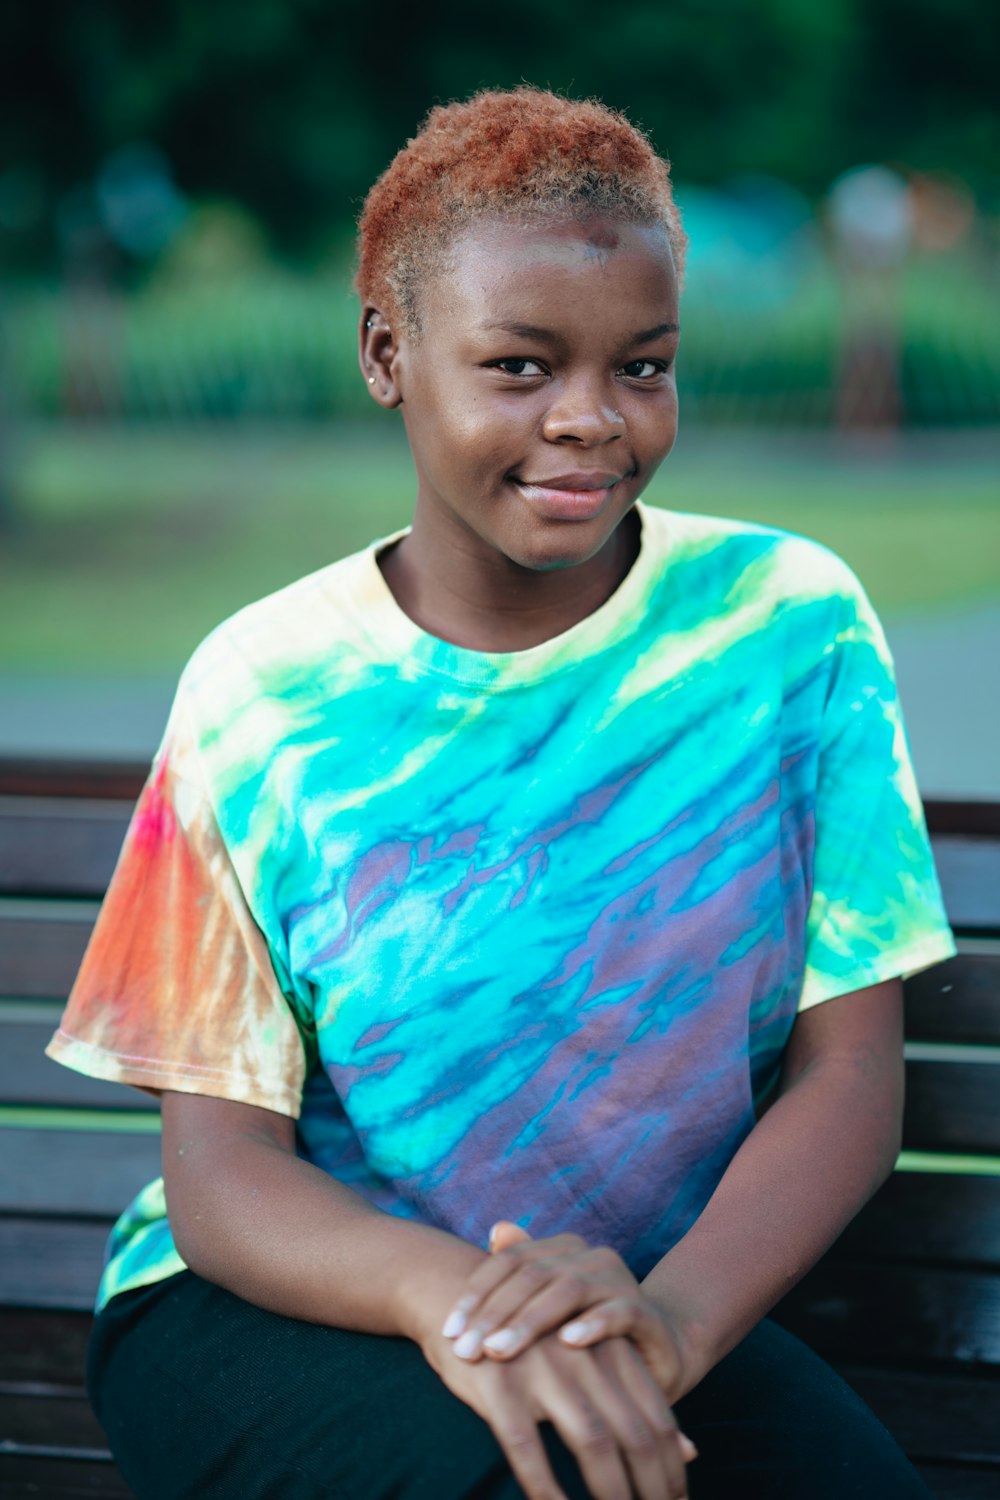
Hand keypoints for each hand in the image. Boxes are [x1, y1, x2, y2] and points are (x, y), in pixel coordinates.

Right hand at [424, 1319, 695, 1499]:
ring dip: (610, 1494)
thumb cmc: (536, 1342)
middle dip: (651, 1489)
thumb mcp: (592, 1359)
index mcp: (612, 1350)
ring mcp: (545, 1367)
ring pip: (593, 1442)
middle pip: (635, 1434)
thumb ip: (640, 1403)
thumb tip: (693, 1453)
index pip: (658, 1418)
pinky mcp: (501, 1382)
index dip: (672, 1468)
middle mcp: (586, 1356)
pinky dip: (544, 1487)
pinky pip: (528, 1447)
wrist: (457, 1294)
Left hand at [440, 1222, 690, 1401]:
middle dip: (493, 1315)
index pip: (509, 1262)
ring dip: (530, 1322)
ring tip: (499, 1351)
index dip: (476, 1294)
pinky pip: (619, 1312)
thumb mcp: (549, 1310)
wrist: (659, 1350)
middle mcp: (590, 1257)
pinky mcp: (646, 1312)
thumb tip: (497, 1228)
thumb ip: (522, 1274)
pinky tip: (567, 1342)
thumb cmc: (589, 1332)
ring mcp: (620, 1281)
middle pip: (532, 1277)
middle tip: (465, 1351)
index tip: (448, 1331)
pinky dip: (593, 1324)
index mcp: (562, 1250)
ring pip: (568, 1292)